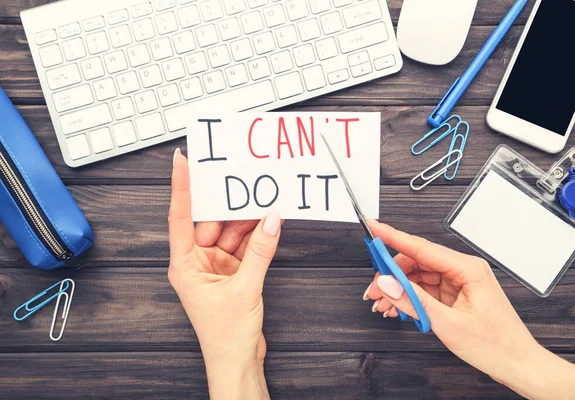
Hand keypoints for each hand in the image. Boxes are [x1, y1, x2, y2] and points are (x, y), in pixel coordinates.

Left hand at [168, 148, 280, 399]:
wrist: (238, 361)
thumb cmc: (226, 335)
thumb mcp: (245, 288)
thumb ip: (260, 252)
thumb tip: (271, 221)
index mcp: (185, 265)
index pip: (180, 218)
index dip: (182, 188)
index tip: (183, 163)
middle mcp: (197, 263)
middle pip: (211, 222)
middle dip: (228, 204)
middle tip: (240, 178)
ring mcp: (215, 267)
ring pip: (231, 233)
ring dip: (247, 220)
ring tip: (263, 199)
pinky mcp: (232, 273)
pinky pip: (243, 246)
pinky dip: (256, 236)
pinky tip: (267, 222)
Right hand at [364, 221, 541, 393]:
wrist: (517, 364)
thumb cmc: (497, 345)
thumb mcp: (449, 324)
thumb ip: (415, 301)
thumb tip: (388, 283)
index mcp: (467, 269)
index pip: (421, 248)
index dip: (392, 236)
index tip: (373, 228)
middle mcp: (463, 271)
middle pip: (416, 261)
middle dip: (391, 274)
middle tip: (374, 288)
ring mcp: (458, 283)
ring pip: (417, 276)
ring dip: (398, 289)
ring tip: (383, 303)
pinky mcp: (454, 295)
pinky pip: (424, 289)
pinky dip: (409, 298)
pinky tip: (397, 308)